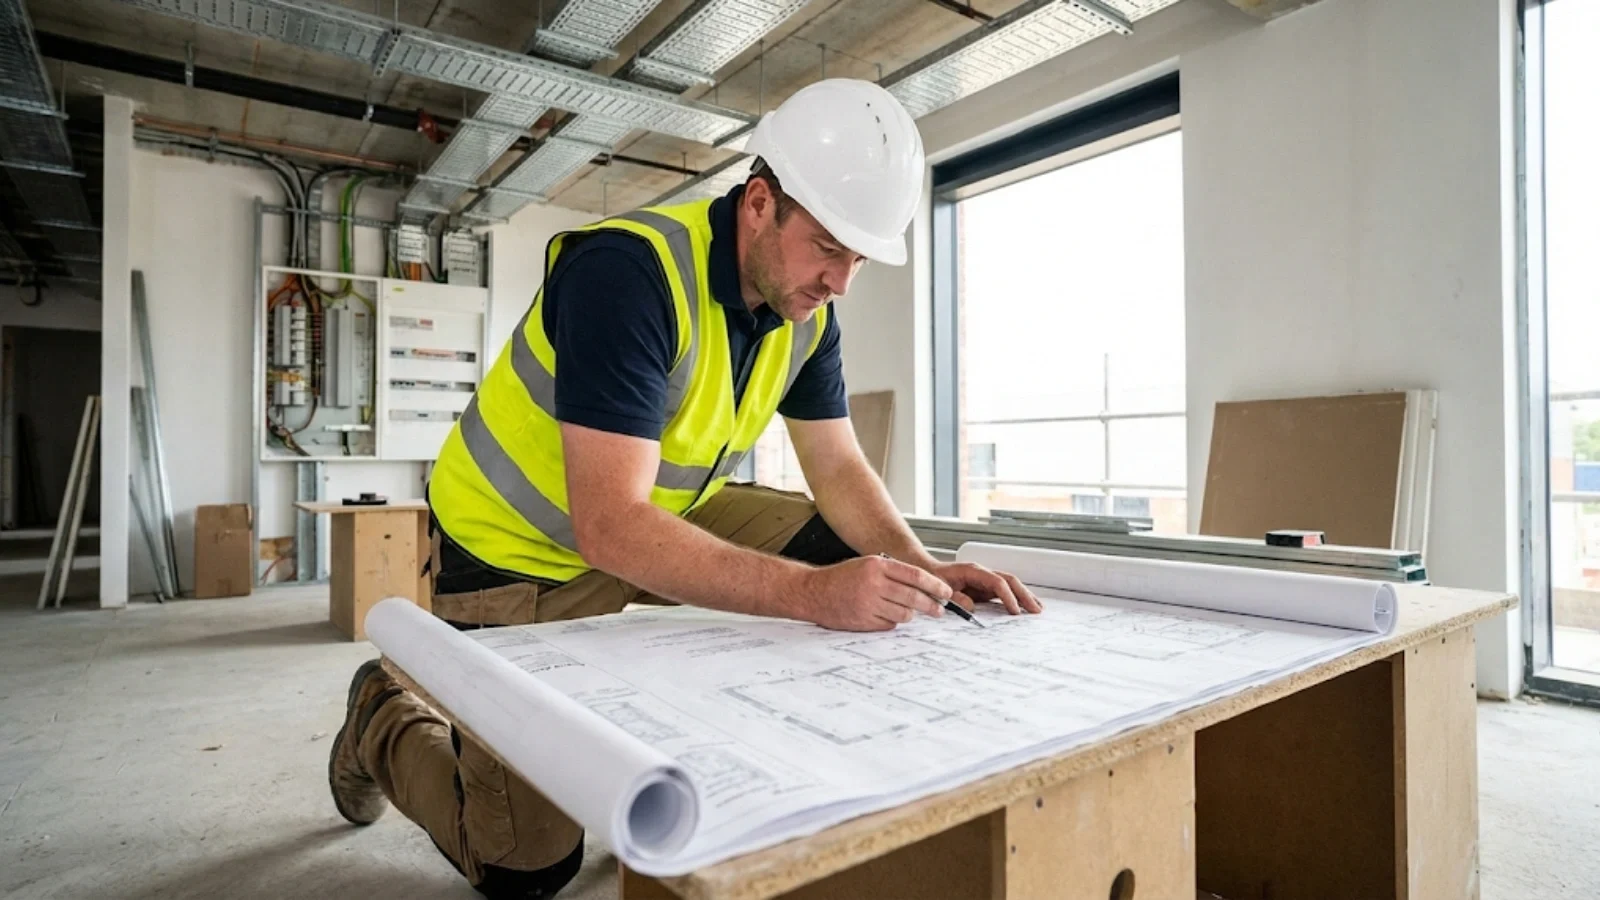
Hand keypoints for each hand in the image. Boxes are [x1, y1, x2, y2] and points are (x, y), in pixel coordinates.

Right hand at [793, 556, 954, 631]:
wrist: (814, 592)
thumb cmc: (841, 578)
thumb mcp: (867, 564)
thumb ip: (893, 573)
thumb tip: (922, 586)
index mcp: (877, 565)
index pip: (915, 575)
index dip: (934, 585)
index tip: (946, 592)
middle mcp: (874, 583)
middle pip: (914, 597)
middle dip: (931, 605)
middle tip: (939, 609)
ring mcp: (869, 604)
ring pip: (904, 614)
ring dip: (909, 614)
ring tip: (907, 612)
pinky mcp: (864, 621)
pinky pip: (889, 625)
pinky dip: (891, 622)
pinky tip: (884, 615)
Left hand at [927, 562, 1042, 615]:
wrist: (925, 572)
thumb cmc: (930, 579)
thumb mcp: (937, 589)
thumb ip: (954, 598)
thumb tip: (972, 607)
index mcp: (972, 571)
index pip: (997, 582)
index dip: (1007, 596)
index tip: (1015, 611)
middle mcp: (982, 573)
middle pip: (1009, 580)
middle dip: (1024, 595)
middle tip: (1037, 610)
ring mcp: (984, 579)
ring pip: (1010, 585)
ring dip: (1024, 596)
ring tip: (1039, 609)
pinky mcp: (984, 587)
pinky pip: (1004, 591)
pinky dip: (1016, 599)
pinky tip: (1025, 607)